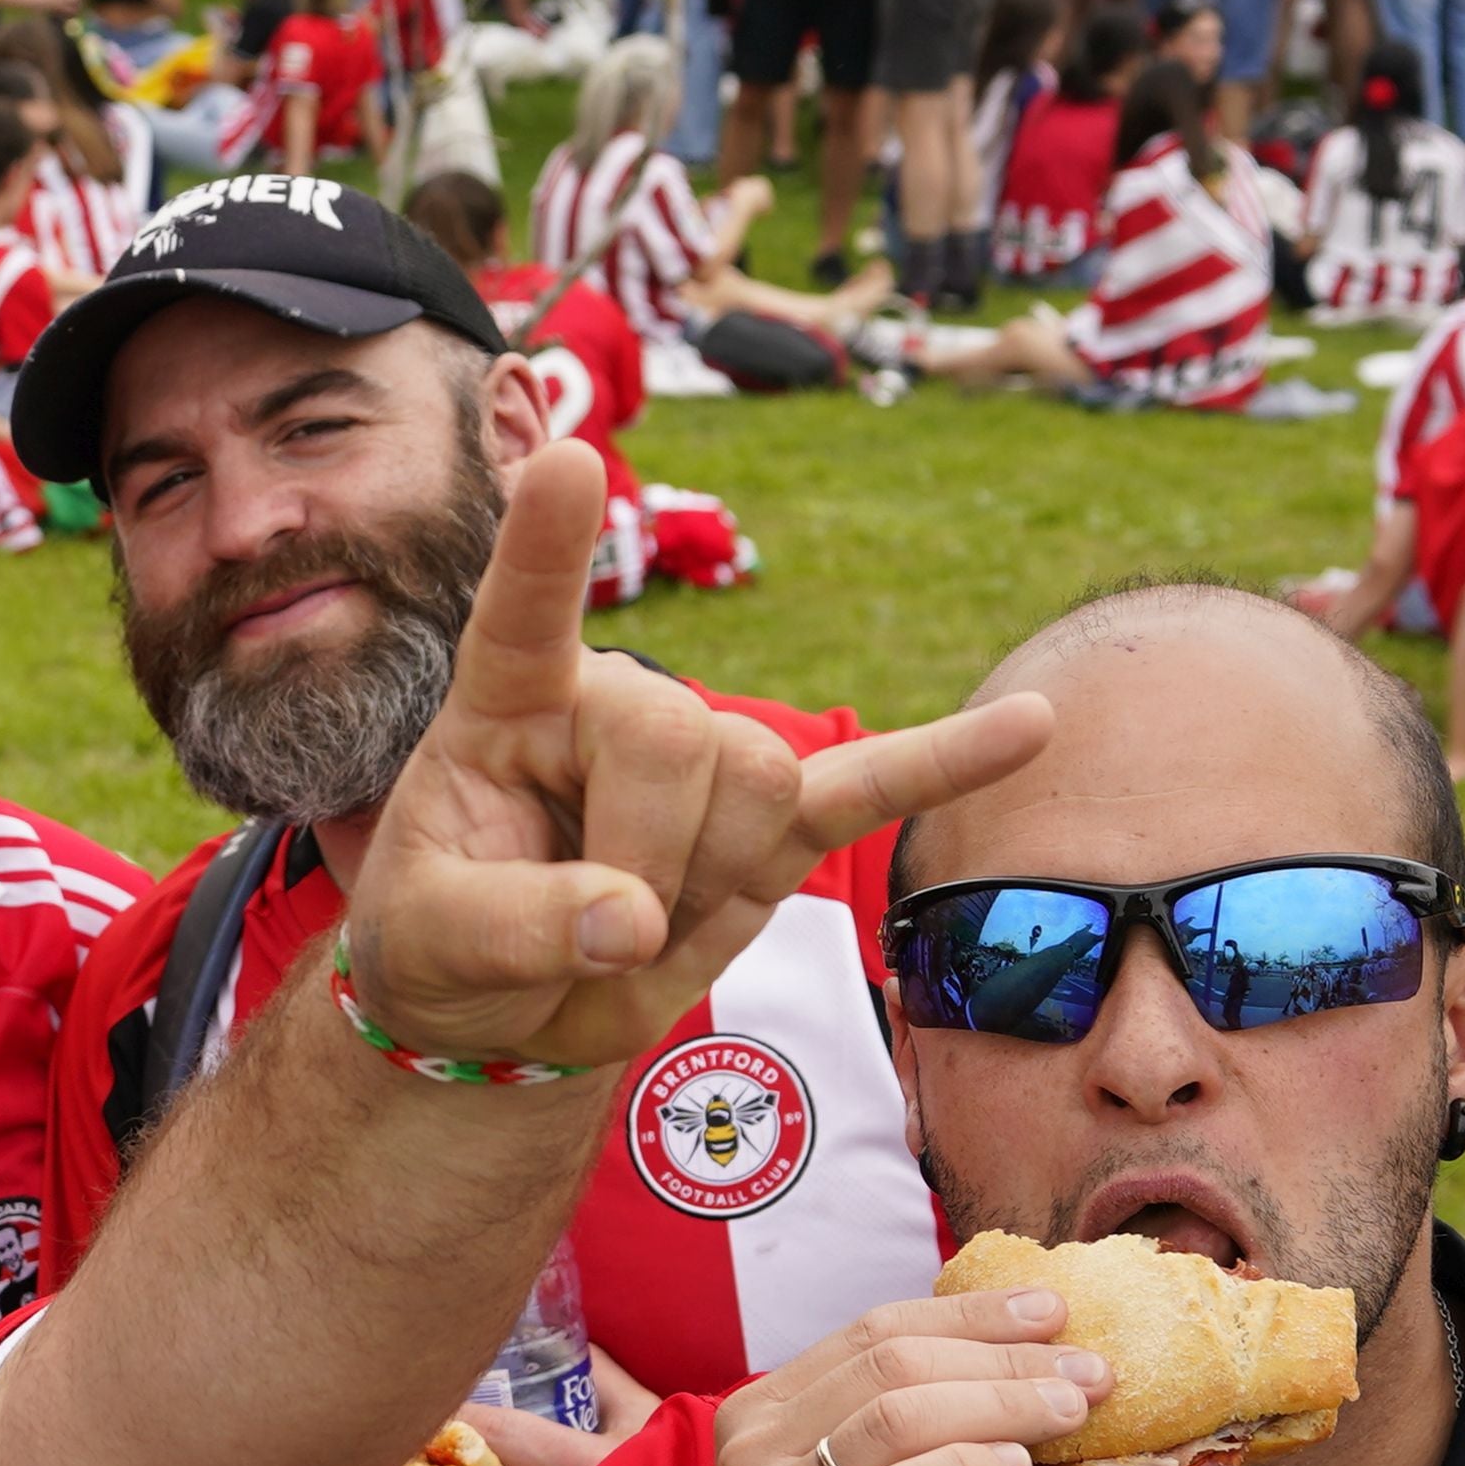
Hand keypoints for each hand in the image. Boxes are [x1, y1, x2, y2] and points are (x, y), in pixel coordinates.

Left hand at [336, 440, 1059, 1077]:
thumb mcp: (431, 945)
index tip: (565, 461)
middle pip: (687, 740)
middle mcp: (617, 701)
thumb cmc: (448, 944)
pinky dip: (947, 762)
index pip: (528, 611)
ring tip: (641, 927)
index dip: (546, 545)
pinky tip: (1033, 724)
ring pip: (762, 786)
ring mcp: (706, 756)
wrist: (507, 1005)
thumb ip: (516, 925)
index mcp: (507, 703)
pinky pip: (872, 787)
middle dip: (647, 861)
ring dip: (710, 886)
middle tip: (593, 934)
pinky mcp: (776, 820)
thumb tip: (631, 918)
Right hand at [675, 1287, 1105, 1465]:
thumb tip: (1061, 1394)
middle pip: (893, 1363)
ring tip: (1075, 1409)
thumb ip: (958, 1451)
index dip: (973, 1313)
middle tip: (1090, 1369)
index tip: (1055, 1311)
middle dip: (1005, 1356)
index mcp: (765, 1416)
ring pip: (897, 1417)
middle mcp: (752, 1449)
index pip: (876, 1331)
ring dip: (1003, 1403)